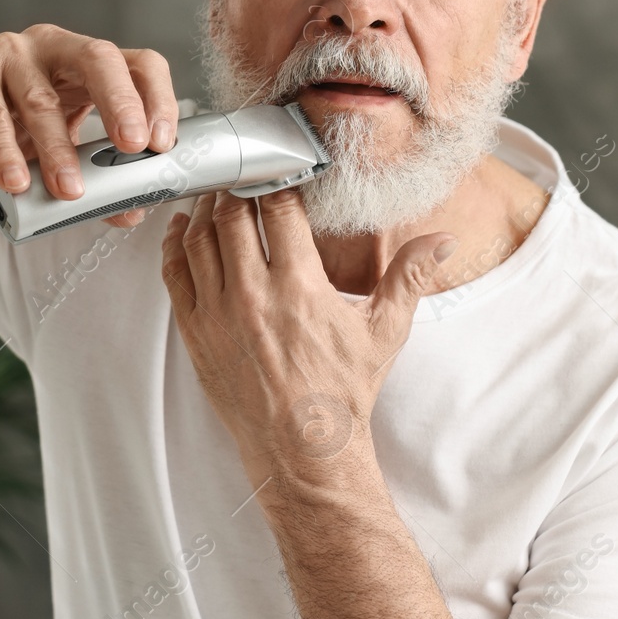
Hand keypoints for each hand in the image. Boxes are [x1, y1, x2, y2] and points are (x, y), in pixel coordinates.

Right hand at [0, 23, 177, 225]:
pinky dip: (6, 152)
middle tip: (133, 147)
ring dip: (59, 150)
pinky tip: (17, 182)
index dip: (157, 99)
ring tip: (69, 192)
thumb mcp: (56, 158)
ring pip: (42, 99)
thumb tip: (130, 212)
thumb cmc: (3, 136)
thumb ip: (92, 182)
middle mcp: (55, 48)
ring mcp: (12, 53)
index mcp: (87, 65)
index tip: (162, 145)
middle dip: (122, 103)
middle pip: (100, 59)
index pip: (138, 65)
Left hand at [160, 189, 455, 491]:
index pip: (279, 209)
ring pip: (199, 240)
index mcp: (299, 287)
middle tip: (243, 172)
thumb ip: (409, 277)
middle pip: (233, 216)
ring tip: (216, 193)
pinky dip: (175, 245)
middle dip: (237, 187)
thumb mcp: (383, 333)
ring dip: (206, 209)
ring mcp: (217, 314)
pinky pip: (174, 275)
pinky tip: (182, 229)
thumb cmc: (342, 393)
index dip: (277, 179)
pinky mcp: (194, 334)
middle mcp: (252, 295)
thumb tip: (443, 240)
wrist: (303, 451)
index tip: (280, 167)